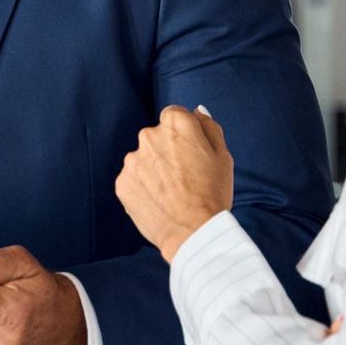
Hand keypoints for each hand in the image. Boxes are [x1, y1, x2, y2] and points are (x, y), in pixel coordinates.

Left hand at [115, 105, 233, 263]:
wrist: (192, 232)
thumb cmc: (212, 193)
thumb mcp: (223, 156)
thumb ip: (209, 127)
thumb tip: (197, 111)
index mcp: (175, 124)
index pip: (174, 115)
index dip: (184, 133)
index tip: (191, 152)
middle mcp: (149, 136)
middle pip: (157, 137)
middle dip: (167, 150)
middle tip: (184, 176)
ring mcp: (133, 160)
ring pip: (144, 159)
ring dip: (154, 170)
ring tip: (172, 193)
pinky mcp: (122, 182)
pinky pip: (133, 179)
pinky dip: (143, 187)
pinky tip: (159, 201)